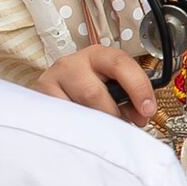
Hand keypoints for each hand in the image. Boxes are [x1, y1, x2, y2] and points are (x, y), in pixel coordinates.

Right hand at [43, 37, 163, 126]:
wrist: (55, 89)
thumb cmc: (88, 89)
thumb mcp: (110, 87)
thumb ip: (127, 98)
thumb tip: (140, 115)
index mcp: (98, 56)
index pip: (121, 64)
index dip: (138, 88)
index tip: (147, 110)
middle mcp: (73, 63)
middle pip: (94, 93)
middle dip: (113, 115)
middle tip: (123, 126)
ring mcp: (52, 79)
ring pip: (76, 109)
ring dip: (94, 125)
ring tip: (102, 129)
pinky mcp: (39, 96)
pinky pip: (60, 118)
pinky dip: (75, 128)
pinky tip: (81, 129)